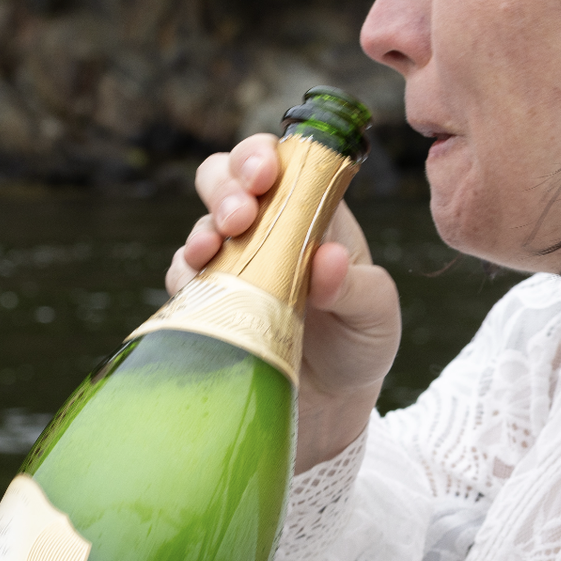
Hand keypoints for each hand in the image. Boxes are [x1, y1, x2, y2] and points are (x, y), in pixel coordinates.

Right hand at [174, 134, 400, 468]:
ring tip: (212, 251)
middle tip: (239, 215)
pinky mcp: (209, 300)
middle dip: (224, 185)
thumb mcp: (377, 315)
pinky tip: (199, 288)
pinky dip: (185, 276)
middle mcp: (265, 227)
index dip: (264, 156)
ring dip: (202, 230)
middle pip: (226, 176)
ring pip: (200, 223)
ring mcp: (232, 262)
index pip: (281, 161)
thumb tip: (327, 259)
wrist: (331, 404)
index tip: (264, 174)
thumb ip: (357, 287)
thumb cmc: (361, 343)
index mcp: (311, 211)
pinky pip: (183, 276)